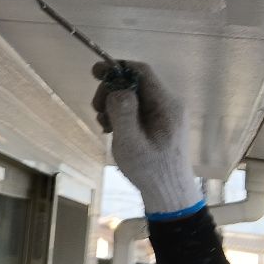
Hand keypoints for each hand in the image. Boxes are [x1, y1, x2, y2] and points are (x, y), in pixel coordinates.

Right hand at [91, 60, 201, 216]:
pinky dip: (121, 113)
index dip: (117, 68)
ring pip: (133, 95)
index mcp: (166, 105)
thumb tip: (117, 89)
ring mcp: (165, 114)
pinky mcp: (160, 123)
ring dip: (113, 104)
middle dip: (111, 91)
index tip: (95, 73)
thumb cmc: (150, 171)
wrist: (169, 195)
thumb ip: (124, 114)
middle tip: (97, 110)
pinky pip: (137, 108)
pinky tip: (113, 130)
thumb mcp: (132, 144)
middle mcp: (168, 104)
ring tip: (105, 125)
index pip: (141, 72)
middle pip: (134, 82)